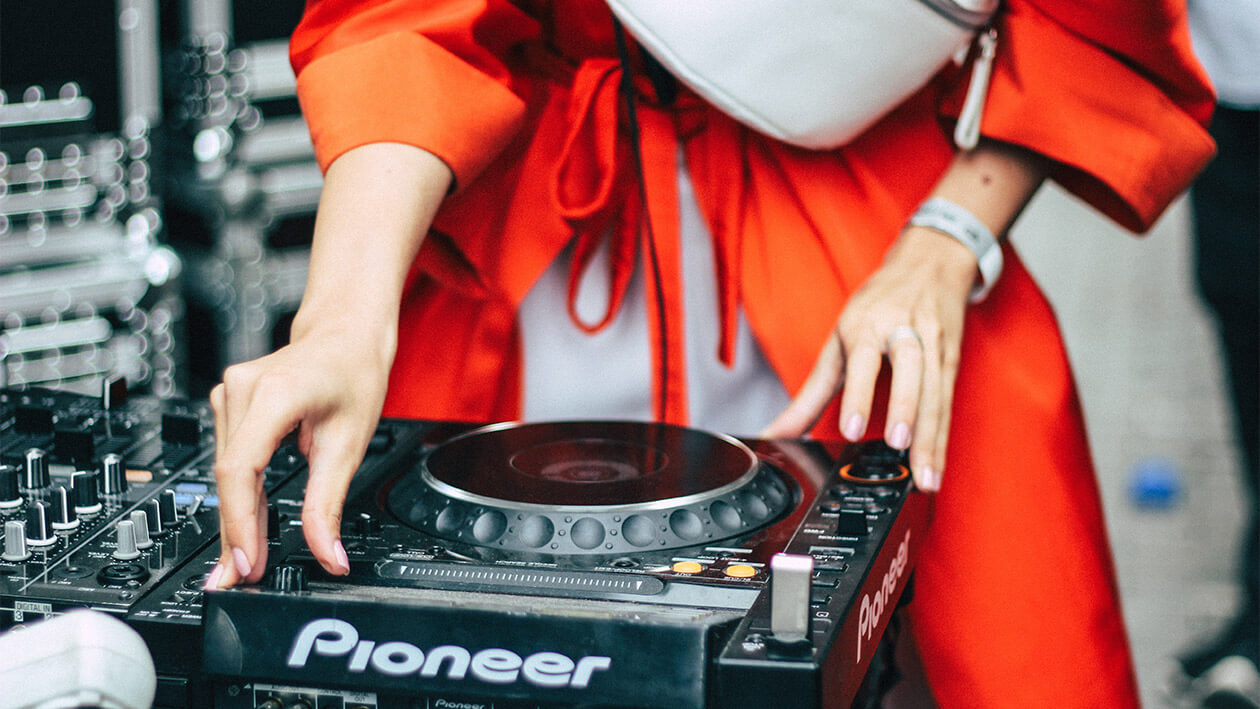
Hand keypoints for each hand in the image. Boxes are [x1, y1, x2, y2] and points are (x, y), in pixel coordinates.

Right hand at [205, 321, 393, 588]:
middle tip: (237, 582)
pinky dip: (239, 495)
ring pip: (227, 472)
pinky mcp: (230, 402)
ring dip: (236, 517)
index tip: (247, 563)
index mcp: (274, 393)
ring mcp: (231, 393)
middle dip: (235, 534)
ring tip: (245, 563)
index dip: (239, 523)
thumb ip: (329, 504)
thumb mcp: (349, 444)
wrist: (345, 335)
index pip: (241, 470)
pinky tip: (244, 527)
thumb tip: (328, 555)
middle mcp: (242, 389)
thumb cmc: (353, 374)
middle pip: (229, 477)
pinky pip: (230, 458)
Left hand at [763, 226, 977, 491]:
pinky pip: (948, 403)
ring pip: (936, 392)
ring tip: (924, 478)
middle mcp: (904, 331)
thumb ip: (809, 394)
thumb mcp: (838, 343)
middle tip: (898, 447)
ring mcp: (934, 344)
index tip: (851, 429)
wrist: (929, 265)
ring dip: (931, 438)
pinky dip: (942, 438)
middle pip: (911, 371)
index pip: (864, 360)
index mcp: (868, 325)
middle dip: (906, 410)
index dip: (859, 394)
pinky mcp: (953, 360)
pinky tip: (936, 467)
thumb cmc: (876, 307)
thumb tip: (775, 432)